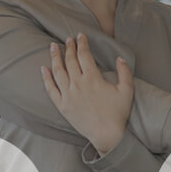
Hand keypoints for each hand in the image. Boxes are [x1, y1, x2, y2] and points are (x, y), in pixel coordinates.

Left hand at [41, 34, 133, 154]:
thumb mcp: (127, 90)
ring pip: (58, 71)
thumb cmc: (118, 113)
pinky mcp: (62, 106)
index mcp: (92, 78)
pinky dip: (46, 78)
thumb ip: (125, 72)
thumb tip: (120, 58)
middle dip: (68, 47)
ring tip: (53, 47)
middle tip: (67, 39)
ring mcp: (68, 95)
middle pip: (70, 60)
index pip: (84, 55)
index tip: (80, 35)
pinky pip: (51, 89)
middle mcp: (78, 84)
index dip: (82, 43)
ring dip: (55, 57)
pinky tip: (43, 69)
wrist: (107, 135)